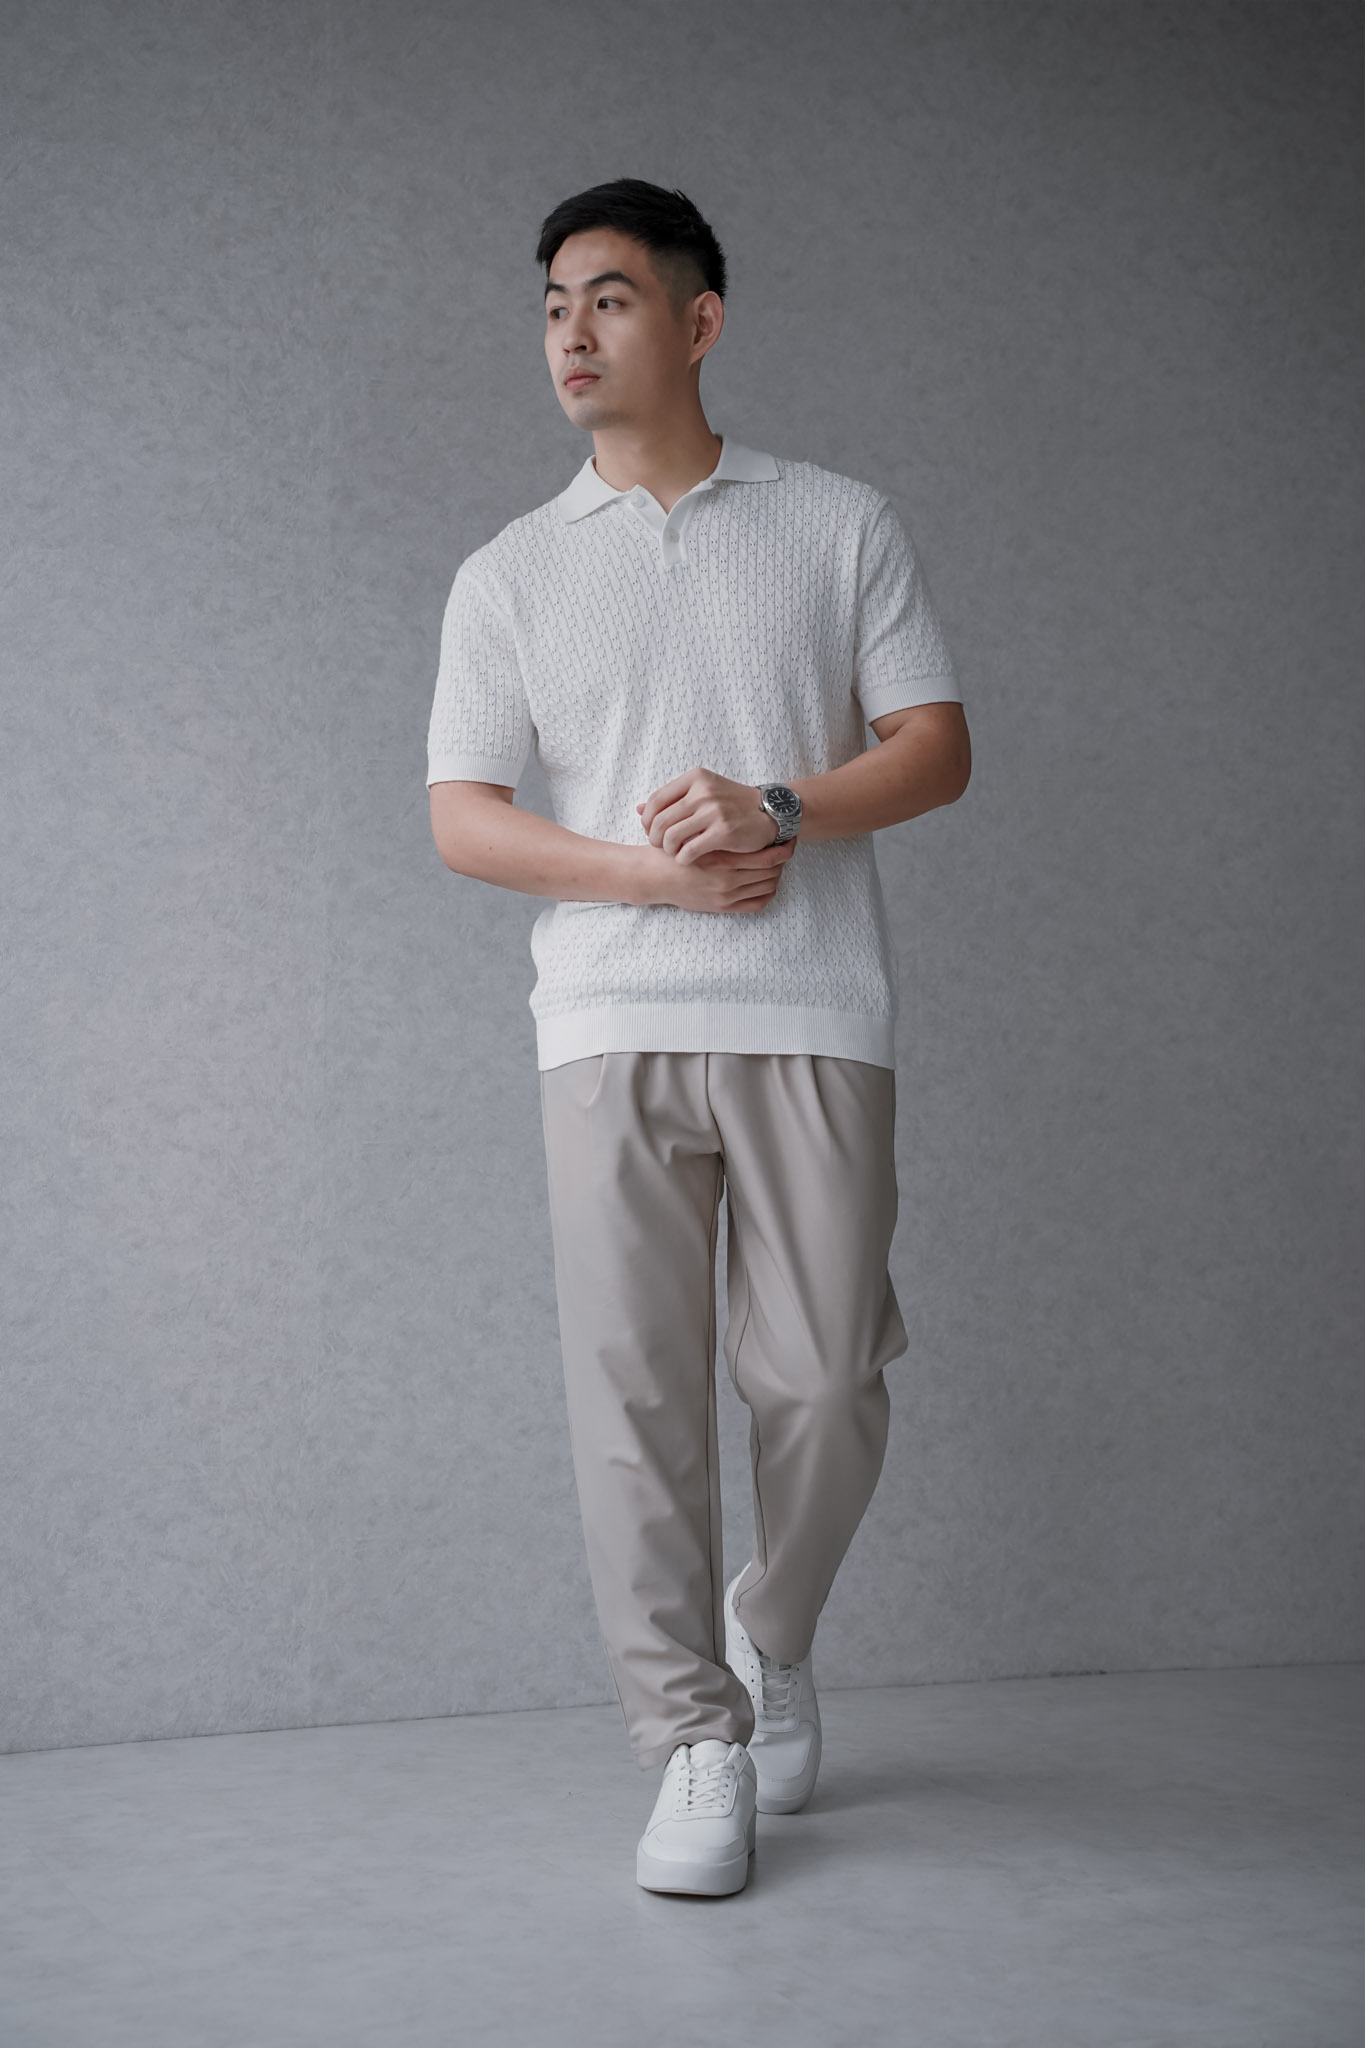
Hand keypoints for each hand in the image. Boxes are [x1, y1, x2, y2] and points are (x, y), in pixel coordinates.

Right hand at [633, 837, 793, 913]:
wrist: (655, 877)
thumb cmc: (676, 850)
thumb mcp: (694, 832)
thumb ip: (715, 824)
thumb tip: (746, 815)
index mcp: (723, 859)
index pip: (767, 857)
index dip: (783, 847)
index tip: (788, 838)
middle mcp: (727, 880)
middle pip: (771, 872)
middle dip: (781, 859)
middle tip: (785, 847)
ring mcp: (726, 896)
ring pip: (767, 887)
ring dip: (776, 874)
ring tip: (776, 861)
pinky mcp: (723, 908)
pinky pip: (758, 903)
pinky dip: (768, 892)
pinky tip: (766, 881)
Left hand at [637, 767, 780, 862]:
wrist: (769, 812)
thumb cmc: (731, 804)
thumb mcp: (702, 792)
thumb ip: (671, 799)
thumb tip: (638, 809)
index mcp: (694, 778)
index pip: (655, 801)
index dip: (647, 821)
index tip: (652, 832)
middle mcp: (702, 792)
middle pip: (660, 821)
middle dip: (656, 839)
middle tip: (662, 847)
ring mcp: (714, 811)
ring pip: (671, 837)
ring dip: (669, 850)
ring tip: (676, 853)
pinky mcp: (723, 832)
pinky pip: (689, 850)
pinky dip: (683, 859)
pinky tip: (688, 860)